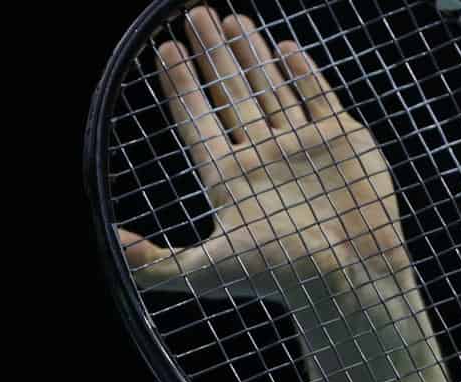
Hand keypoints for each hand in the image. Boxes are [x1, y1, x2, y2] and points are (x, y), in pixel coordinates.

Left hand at [118, 9, 407, 302]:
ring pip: (270, 89)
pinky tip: (284, 47)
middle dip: (210, 54)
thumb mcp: (206, 270)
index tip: (165, 51)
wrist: (350, 277)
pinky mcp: (341, 140)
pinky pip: (317, 96)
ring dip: (250, 54)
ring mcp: (301, 145)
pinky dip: (302, 72)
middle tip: (194, 14)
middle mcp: (261, 157)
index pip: (197, 120)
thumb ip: (153, 261)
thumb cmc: (279, 276)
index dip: (180, 85)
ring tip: (231, 19)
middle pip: (229, 94)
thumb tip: (110, 245)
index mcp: (229, 179)